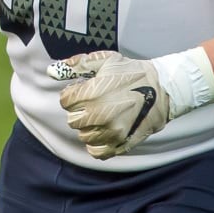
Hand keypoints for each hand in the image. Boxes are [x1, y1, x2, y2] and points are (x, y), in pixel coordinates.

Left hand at [52, 48, 213, 160]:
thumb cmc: (132, 72)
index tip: (84, 91)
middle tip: (95, 103)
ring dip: (89, 126)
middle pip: (72, 119)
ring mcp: (111, 131)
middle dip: (80, 110)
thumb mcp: (105, 60)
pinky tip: (105, 131)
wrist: (163, 88)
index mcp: (92, 93)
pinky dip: (97, 143)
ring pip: (83, 136)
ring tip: (103, 115)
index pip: (65, 101)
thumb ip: (76, 65)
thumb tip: (50, 71)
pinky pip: (96, 151)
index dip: (73, 94)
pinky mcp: (121, 143)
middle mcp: (99, 114)